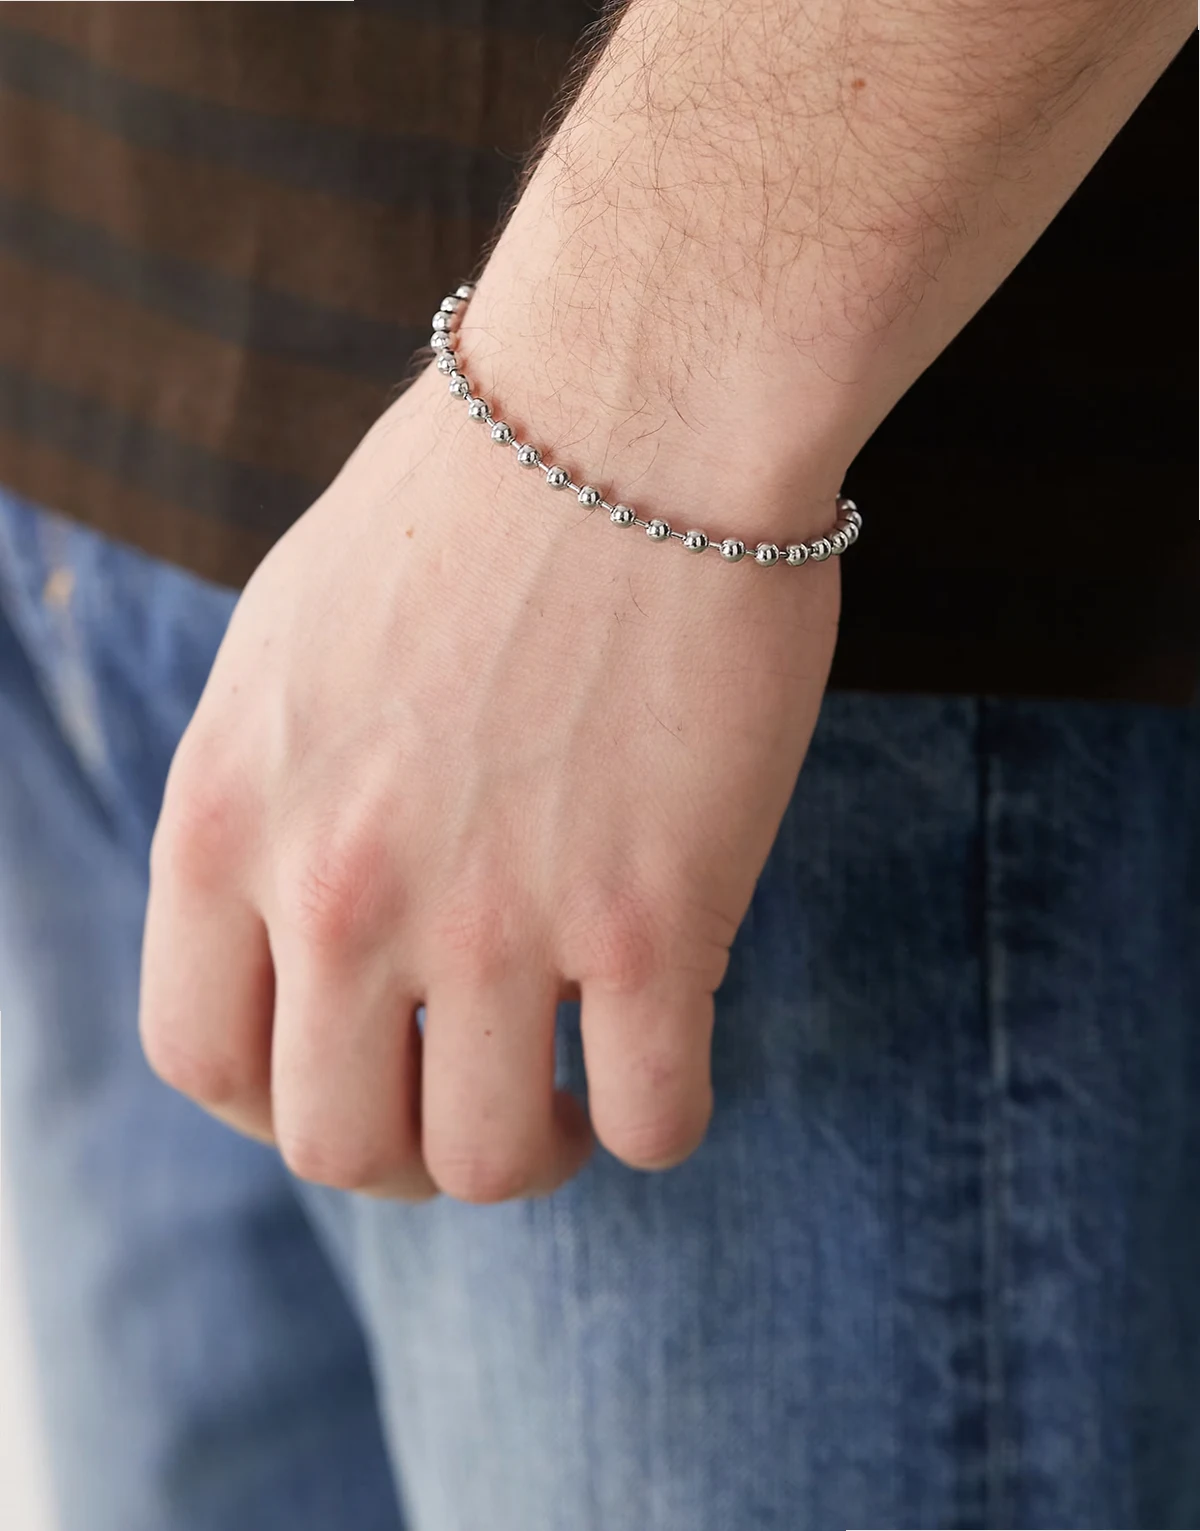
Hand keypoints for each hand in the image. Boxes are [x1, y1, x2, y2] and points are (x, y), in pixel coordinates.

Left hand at [139, 356, 839, 1200]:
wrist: (634, 407)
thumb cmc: (469, 502)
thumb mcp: (288, 647)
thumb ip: (267, 803)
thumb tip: (298, 928)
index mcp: (230, 817)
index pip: (199, 1061)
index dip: (276, 1104)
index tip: (354, 1077)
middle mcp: (339, 889)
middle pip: (336, 1145)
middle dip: (403, 1158)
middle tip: (471, 1105)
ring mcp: (494, 914)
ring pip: (488, 1162)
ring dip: (530, 1155)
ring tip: (565, 1099)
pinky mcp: (652, 917)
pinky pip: (653, 1120)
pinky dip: (657, 1121)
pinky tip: (665, 1054)